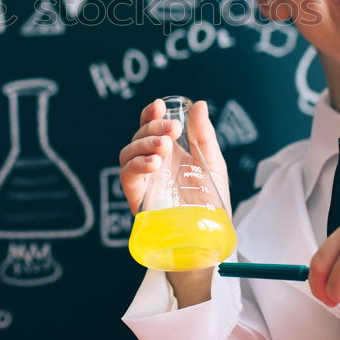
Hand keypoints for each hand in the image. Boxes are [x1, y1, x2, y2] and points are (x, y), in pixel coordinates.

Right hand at [118, 99, 228, 214]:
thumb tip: (198, 104)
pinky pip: (127, 176)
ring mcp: (144, 179)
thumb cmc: (211, 202)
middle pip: (139, 136)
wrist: (210, 235)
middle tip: (173, 130)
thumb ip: (204, 135)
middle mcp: (153, 163)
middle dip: (153, 127)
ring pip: (128, 152)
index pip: (151, 126)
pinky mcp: (137, 197)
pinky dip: (137, 164)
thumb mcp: (212, 163)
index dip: (151, 114)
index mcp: (169, 152)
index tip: (159, 105)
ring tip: (164, 146)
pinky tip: (154, 163)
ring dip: (144, 143)